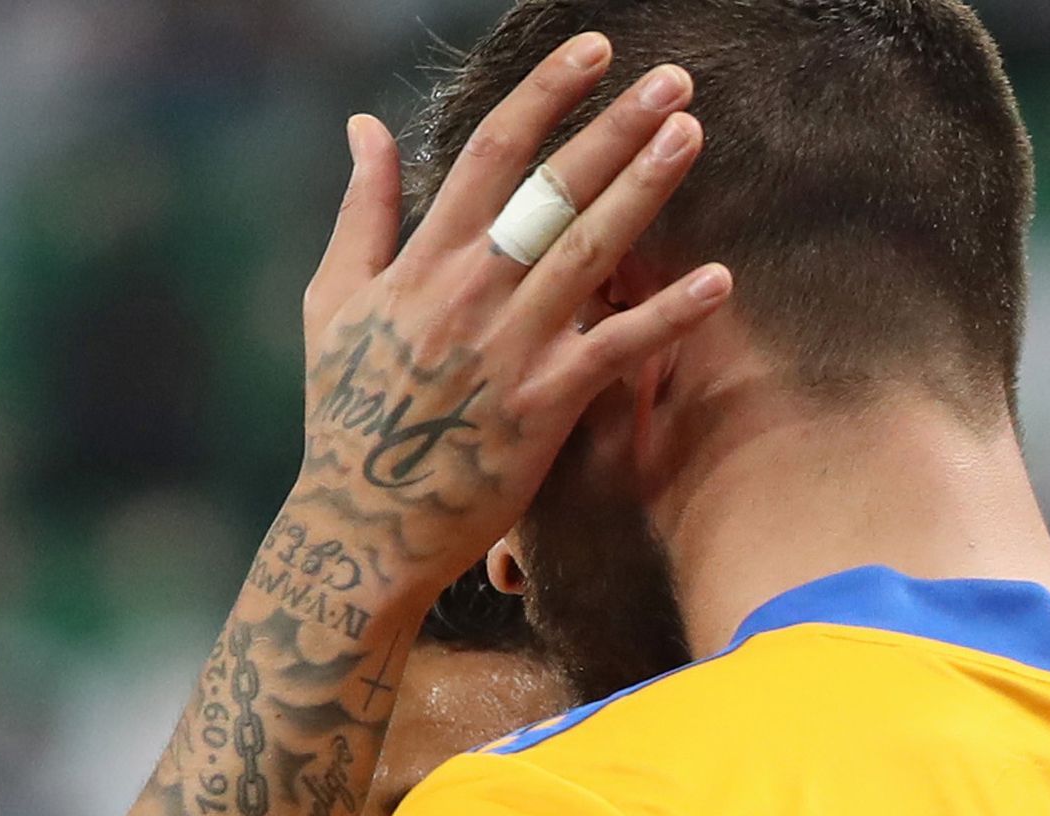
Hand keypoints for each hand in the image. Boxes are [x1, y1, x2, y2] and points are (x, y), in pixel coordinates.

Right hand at [290, 35, 732, 610]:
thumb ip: (361, 210)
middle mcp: (469, 292)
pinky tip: (719, 279)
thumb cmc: (344, 417)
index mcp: (423, 261)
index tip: (594, 51)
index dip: (546, 94)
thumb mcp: (330, 303)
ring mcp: (509, 347)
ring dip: (644, 188)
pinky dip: (666, 315)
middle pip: (551, 188)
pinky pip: (615, 350)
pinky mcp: (541, 406)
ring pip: (588, 250)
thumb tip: (363, 125)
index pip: (491, 151)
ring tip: (691, 133)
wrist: (357, 529)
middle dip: (615, 126)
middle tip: (674, 78)